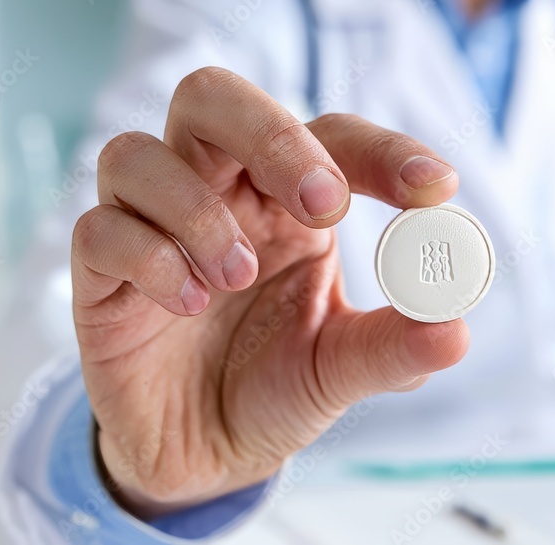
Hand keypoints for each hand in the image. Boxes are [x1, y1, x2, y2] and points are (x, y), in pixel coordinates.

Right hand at [71, 67, 469, 518]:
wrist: (204, 455)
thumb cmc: (274, 388)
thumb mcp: (342, 369)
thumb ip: (394, 345)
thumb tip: (454, 328)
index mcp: (287, 202)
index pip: (331, 136)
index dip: (383, 151)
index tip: (434, 190)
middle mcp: (217, 195)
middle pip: (213, 98)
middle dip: (272, 137)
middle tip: (324, 206)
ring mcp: (151, 228)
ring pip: (138, 155)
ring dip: (198, 211)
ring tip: (237, 277)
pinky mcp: (100, 277)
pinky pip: (99, 231)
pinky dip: (149, 259)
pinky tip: (189, 306)